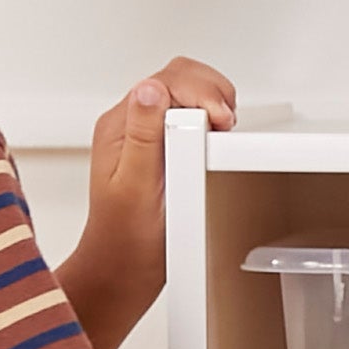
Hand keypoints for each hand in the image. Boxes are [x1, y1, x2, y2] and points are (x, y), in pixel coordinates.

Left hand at [58, 57, 236, 348]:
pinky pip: (190, 117)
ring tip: (225, 131)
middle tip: (227, 123)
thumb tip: (150, 89)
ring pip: (187, 94)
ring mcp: (148, 136)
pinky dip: (211, 121)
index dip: (201, 93)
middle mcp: (132, 125)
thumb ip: (142, 135)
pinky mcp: (163, 150)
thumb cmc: (126, 239)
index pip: (166, 81)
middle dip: (211, 92)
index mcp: (121, 126)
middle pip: (178, 78)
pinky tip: (218, 141)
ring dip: (213, 104)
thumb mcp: (134, 186)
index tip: (221, 121)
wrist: (123, 271)